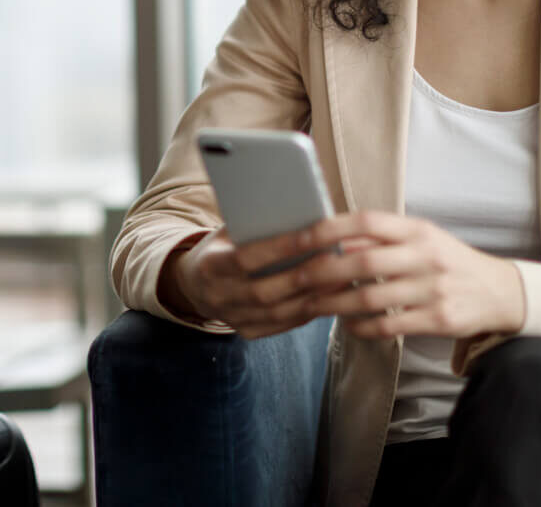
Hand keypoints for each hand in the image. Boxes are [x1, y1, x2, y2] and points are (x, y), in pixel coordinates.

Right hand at [161, 227, 350, 338]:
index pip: (247, 257)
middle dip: (308, 274)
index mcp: (210, 266)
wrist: (194, 284)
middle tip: (342, 256)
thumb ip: (256, 223)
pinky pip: (284, 325)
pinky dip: (311, 310)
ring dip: (316, 295)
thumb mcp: (228, 230)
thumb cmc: (223, 246)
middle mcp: (219, 297)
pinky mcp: (248, 332)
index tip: (317, 232)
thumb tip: (303, 206)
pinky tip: (333, 295)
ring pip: (280, 312)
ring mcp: (233, 319)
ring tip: (346, 276)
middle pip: (267, 290)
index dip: (282, 246)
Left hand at [289, 213, 526, 338]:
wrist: (499, 291)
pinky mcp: (437, 320)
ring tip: (313, 306)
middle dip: (322, 273)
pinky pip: (389, 326)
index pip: (368, 221)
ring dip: (335, 305)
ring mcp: (432, 289)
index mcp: (418, 230)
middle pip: (363, 263)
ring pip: (370, 299)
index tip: (300, 239)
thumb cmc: (449, 261)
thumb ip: (382, 239)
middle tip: (295, 282)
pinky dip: (362, 328)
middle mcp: (425, 256)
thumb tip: (338, 241)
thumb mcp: (421, 239)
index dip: (330, 228)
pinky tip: (348, 325)